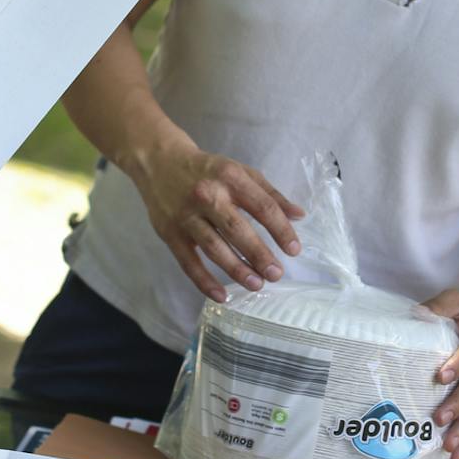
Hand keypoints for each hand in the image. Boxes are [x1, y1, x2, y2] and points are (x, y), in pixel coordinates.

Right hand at [135, 144, 302, 301]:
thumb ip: (270, 194)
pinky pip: (188, 262)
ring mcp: (186, 216)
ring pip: (214, 248)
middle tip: (276, 274)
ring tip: (257, 285)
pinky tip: (222, 296)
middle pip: (237, 230)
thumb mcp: (240, 172)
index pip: (262, 207)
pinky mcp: (170, 233)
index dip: (281, 230)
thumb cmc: (208, 170)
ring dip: (237, 270)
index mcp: (230, 178)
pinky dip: (204, 281)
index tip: (294, 250)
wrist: (159, 162)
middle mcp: (207, 195)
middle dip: (259, 255)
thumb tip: (299, 216)